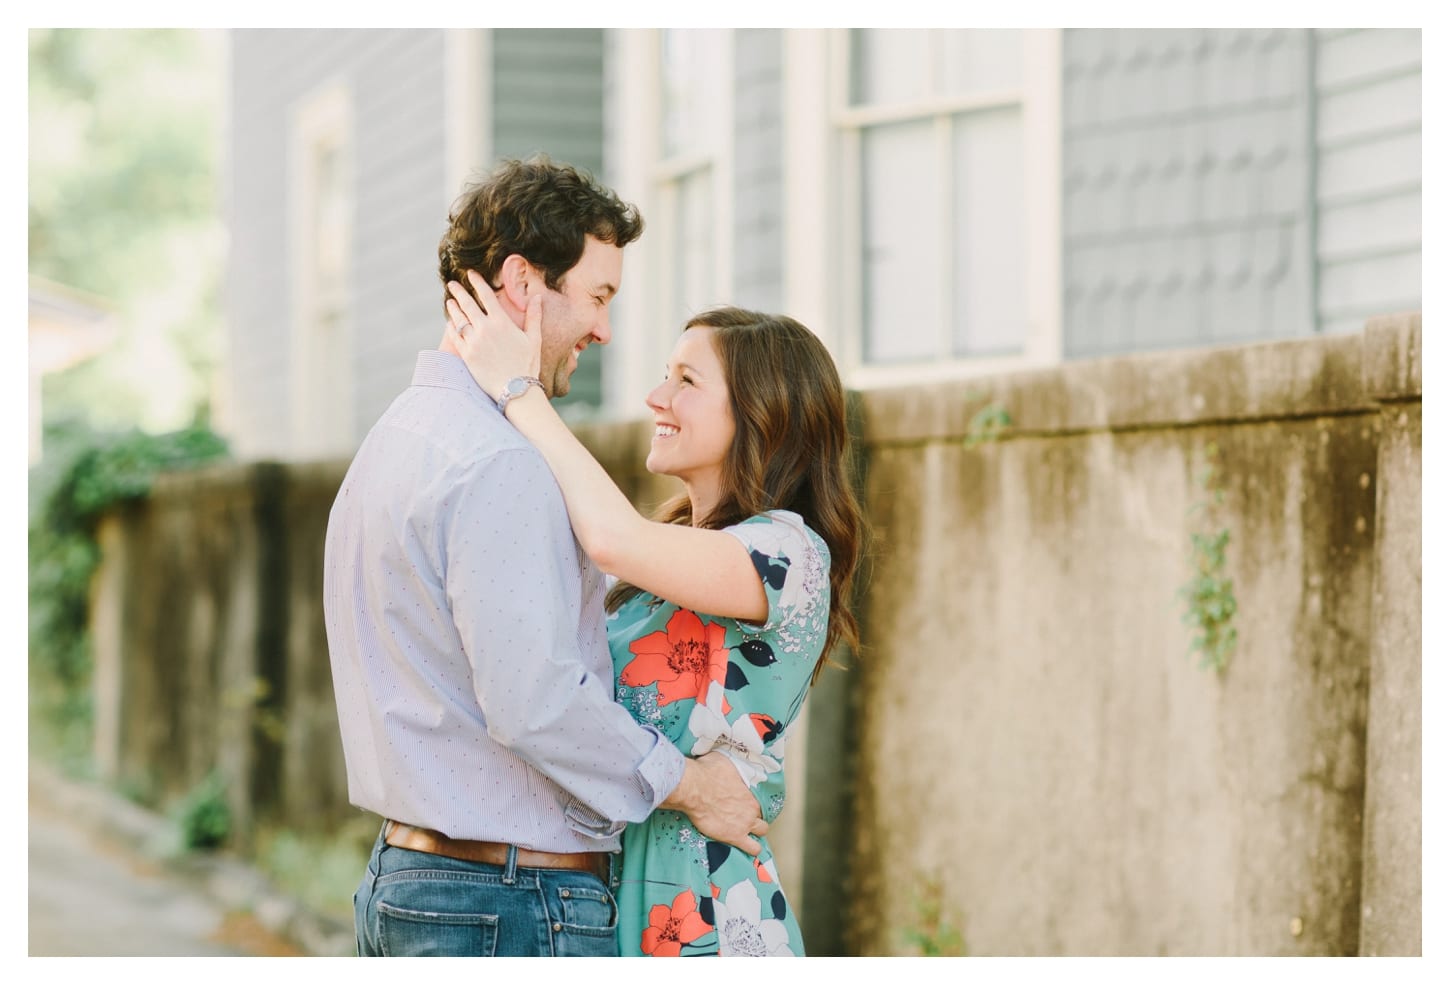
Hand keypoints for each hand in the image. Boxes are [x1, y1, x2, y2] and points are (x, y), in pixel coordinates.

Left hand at [445, 270, 542, 398]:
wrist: (516, 390)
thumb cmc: (528, 365)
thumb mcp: (534, 339)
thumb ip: (534, 316)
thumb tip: (538, 297)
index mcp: (501, 322)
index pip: (486, 296)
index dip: (477, 282)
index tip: (470, 274)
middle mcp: (485, 329)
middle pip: (467, 305)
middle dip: (459, 292)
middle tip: (452, 284)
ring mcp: (474, 342)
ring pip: (459, 320)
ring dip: (453, 309)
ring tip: (450, 302)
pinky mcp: (467, 355)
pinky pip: (455, 337)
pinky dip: (452, 328)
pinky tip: (450, 323)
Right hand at [660, 751, 768, 855]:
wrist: (694, 789)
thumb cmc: (706, 772)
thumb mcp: (723, 761)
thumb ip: (731, 767)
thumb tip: (728, 764)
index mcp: (750, 790)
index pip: (759, 799)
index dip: (751, 803)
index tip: (743, 803)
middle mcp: (751, 807)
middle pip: (762, 814)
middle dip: (755, 817)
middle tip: (744, 817)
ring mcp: (745, 823)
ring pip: (762, 831)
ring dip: (756, 832)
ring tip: (746, 832)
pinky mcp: (735, 836)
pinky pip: (753, 848)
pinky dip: (751, 848)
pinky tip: (747, 847)